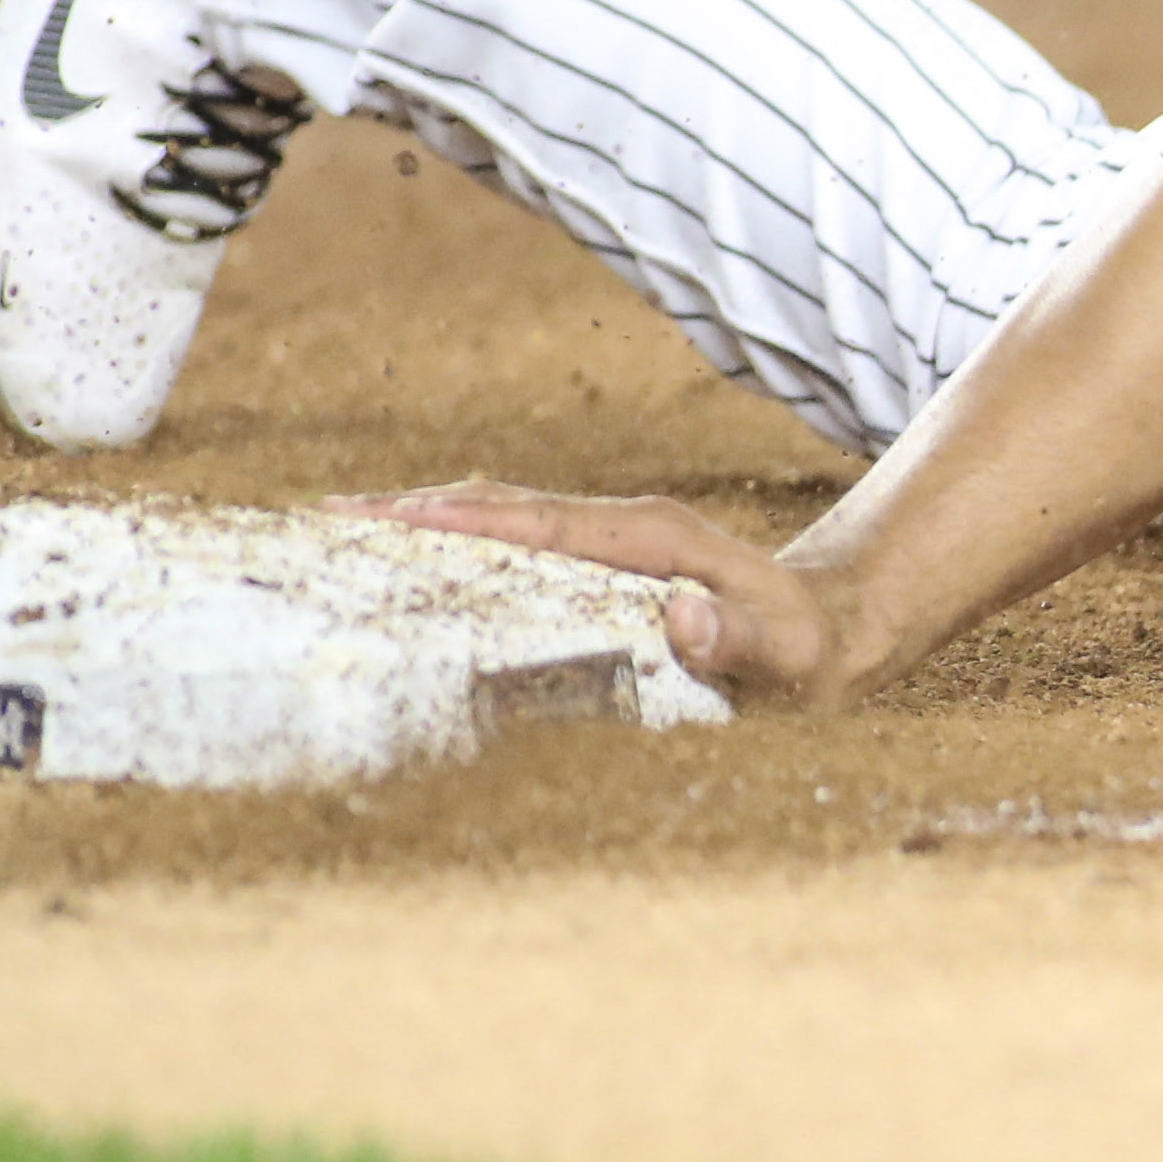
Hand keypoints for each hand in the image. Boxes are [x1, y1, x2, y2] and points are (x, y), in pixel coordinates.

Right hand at [342, 480, 853, 702]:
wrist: (839, 628)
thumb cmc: (812, 650)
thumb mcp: (791, 654)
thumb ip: (741, 638)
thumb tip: (682, 614)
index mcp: (652, 540)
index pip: (541, 522)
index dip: (463, 518)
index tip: (385, 517)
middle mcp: (622, 529)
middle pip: (502, 507)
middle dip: (415, 512)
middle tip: (323, 520)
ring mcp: (610, 542)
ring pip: (504, 520)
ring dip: (427, 524)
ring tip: (340, 534)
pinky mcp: (603, 564)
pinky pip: (520, 545)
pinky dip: (461, 546)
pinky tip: (413, 567)